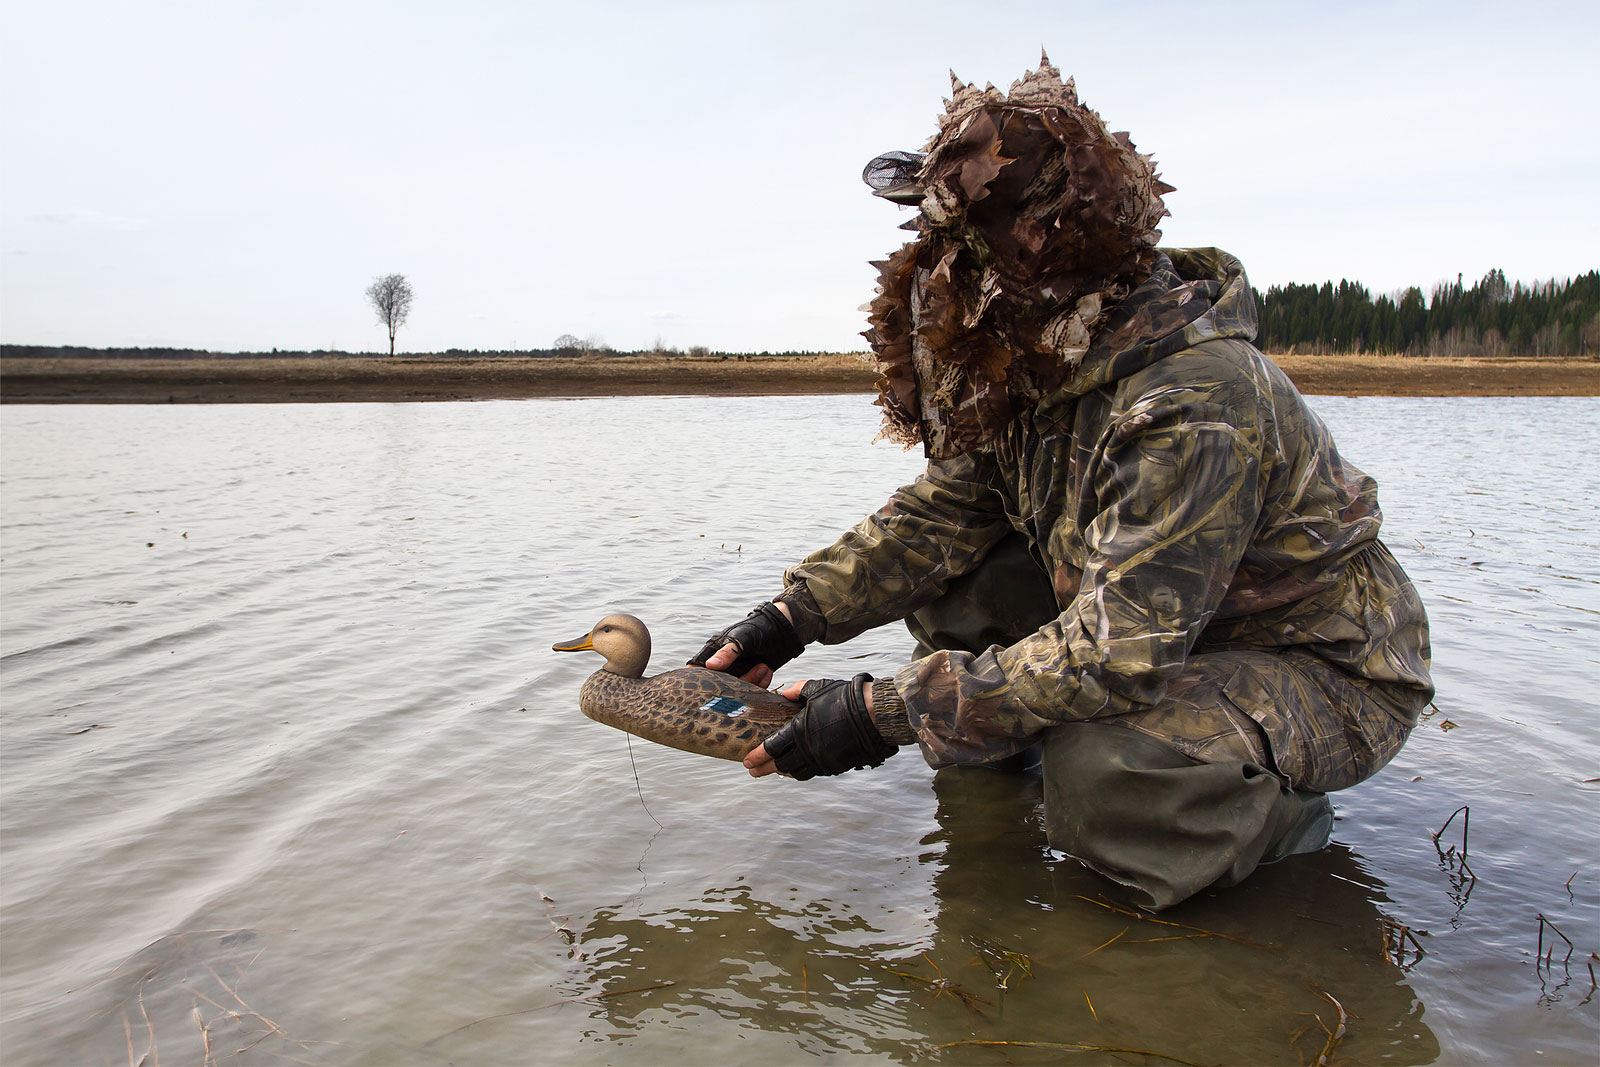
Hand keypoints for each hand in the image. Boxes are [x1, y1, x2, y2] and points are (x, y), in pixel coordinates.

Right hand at [688, 601, 801, 686]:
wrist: (783, 631)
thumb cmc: (758, 628)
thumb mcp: (742, 638)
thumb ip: (727, 652)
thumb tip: (710, 666)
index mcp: (713, 652)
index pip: (697, 670)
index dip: (698, 680)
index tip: (710, 687)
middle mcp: (722, 666)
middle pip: (719, 685)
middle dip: (737, 683)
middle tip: (757, 667)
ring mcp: (736, 674)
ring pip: (736, 690)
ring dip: (752, 681)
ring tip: (764, 666)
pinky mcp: (750, 680)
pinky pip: (750, 690)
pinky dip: (760, 683)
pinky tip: (768, 670)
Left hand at [743, 673, 893, 779]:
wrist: (873, 715)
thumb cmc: (844, 698)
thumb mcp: (815, 688)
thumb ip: (796, 692)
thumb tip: (785, 695)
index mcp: (799, 730)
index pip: (772, 748)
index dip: (758, 756)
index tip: (748, 761)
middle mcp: (808, 749)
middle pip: (780, 765)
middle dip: (765, 769)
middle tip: (754, 771)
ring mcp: (822, 760)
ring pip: (796, 772)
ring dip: (783, 771)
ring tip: (774, 769)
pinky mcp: (835, 766)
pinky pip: (813, 771)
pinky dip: (801, 770)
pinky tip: (797, 767)